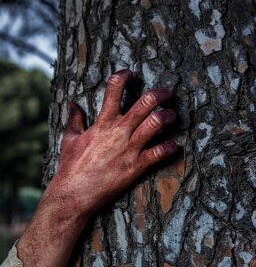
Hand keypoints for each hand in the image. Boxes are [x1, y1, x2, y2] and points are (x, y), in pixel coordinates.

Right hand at [17, 69, 178, 266]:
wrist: (74, 193)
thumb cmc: (71, 167)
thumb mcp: (69, 139)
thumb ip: (74, 120)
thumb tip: (73, 105)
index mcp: (102, 123)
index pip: (113, 89)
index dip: (124, 77)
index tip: (131, 73)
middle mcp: (118, 132)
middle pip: (144, 103)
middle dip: (159, 94)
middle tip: (167, 92)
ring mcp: (129, 149)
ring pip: (156, 124)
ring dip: (168, 116)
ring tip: (173, 115)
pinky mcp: (136, 166)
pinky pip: (159, 153)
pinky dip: (170, 148)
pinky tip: (175, 146)